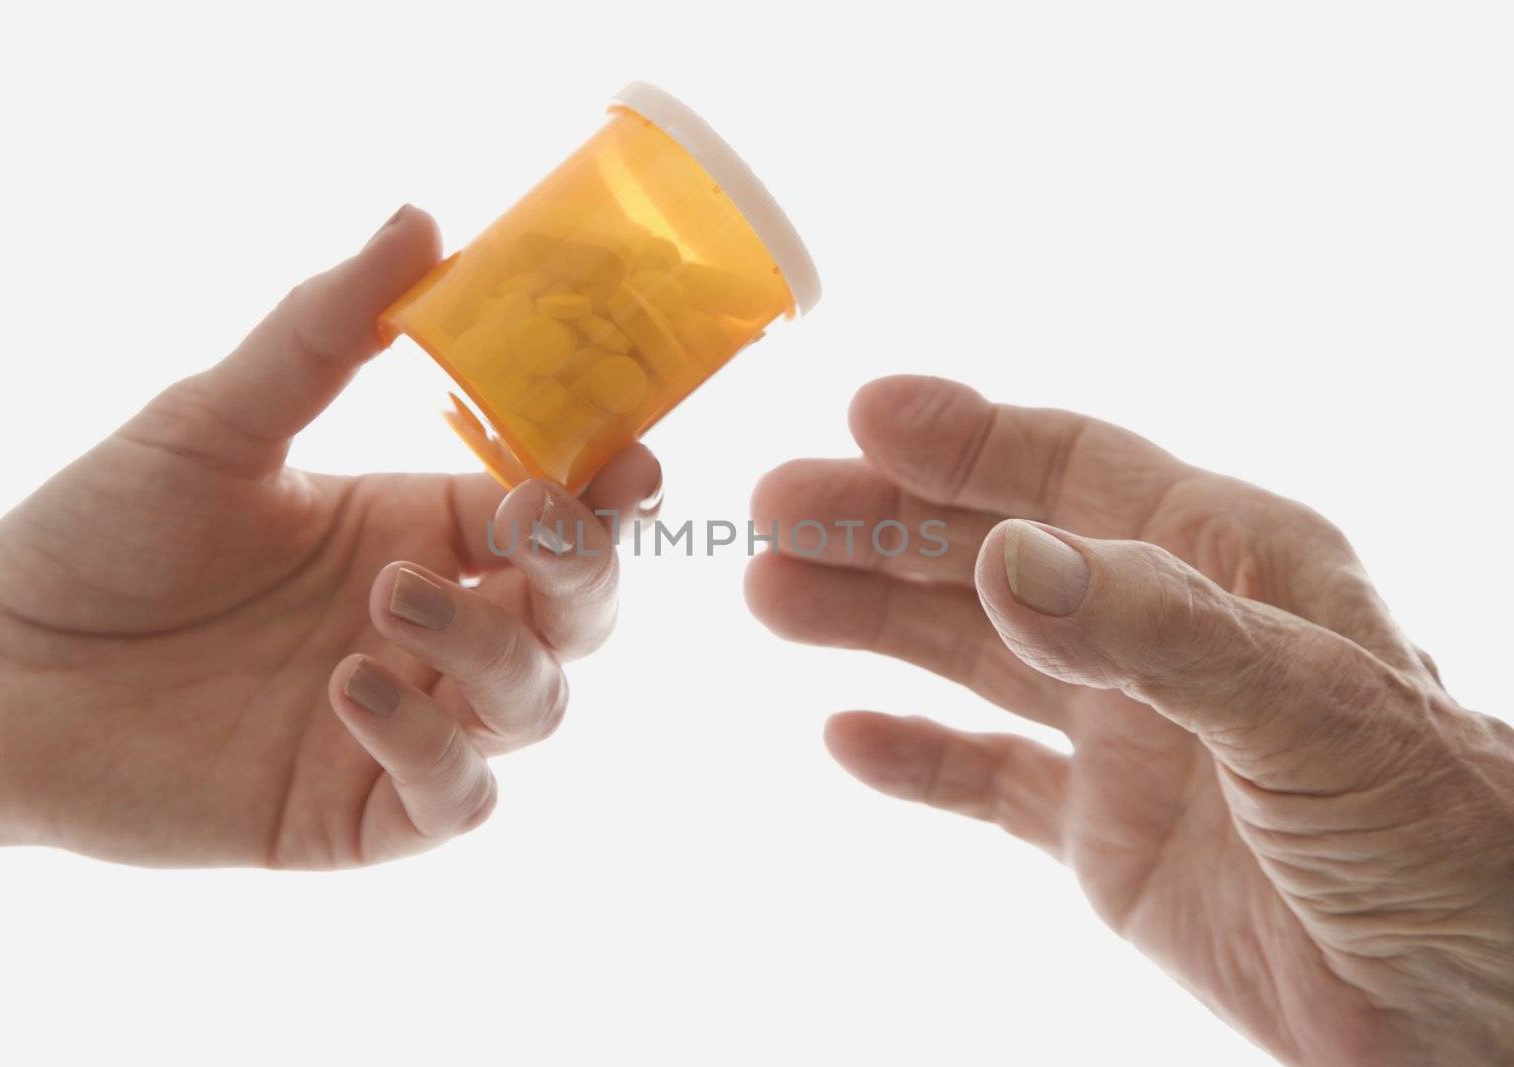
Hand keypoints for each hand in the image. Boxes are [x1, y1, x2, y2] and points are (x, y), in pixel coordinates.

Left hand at [0, 206, 660, 868]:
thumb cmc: (99, 535)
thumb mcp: (213, 421)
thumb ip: (321, 333)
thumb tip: (419, 221)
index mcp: (416, 527)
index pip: (556, 510)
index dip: (607, 490)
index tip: (626, 459)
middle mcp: (431, 623)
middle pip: (578, 613)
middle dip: (585, 571)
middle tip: (536, 523)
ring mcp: (405, 721)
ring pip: (537, 705)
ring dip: (497, 651)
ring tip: (387, 598)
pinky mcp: (357, 812)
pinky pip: (456, 799)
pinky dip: (433, 748)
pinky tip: (354, 690)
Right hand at [747, 375, 1513, 1064]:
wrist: (1467, 1005)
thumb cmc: (1432, 829)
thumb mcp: (1305, 705)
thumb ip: (1150, 628)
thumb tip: (999, 557)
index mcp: (1224, 562)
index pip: (1074, 468)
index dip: (969, 438)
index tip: (865, 416)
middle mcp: (1161, 629)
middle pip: (995, 551)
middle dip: (882, 525)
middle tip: (772, 507)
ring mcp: (1128, 731)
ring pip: (974, 654)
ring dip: (871, 621)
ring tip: (770, 596)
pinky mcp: (1105, 833)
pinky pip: (988, 780)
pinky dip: (917, 756)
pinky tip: (847, 736)